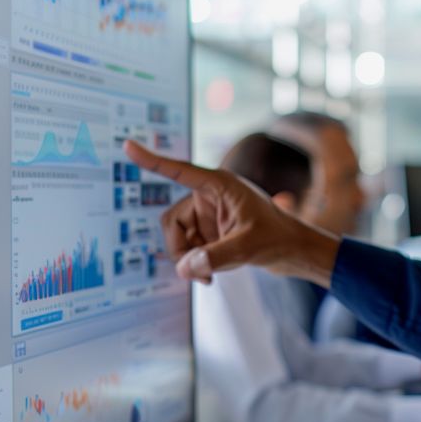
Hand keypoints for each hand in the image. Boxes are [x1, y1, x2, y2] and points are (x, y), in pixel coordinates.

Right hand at [124, 141, 339, 284]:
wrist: (292, 252)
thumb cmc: (278, 238)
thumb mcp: (248, 247)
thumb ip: (215, 257)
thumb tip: (184, 269)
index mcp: (219, 185)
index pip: (179, 170)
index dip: (151, 160)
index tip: (128, 146)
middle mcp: (209, 196)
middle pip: (171, 220)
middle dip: (178, 247)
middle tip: (194, 270)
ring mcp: (207, 215)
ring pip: (177, 236)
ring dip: (187, 258)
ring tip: (209, 275)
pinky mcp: (208, 231)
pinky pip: (186, 246)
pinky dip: (193, 263)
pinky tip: (210, 274)